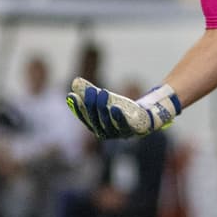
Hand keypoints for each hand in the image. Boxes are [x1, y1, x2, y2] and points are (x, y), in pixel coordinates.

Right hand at [66, 78, 180, 139]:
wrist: (144, 117)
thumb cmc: (121, 108)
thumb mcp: (105, 99)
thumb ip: (90, 91)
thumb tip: (75, 82)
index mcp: (97, 127)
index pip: (84, 118)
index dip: (77, 108)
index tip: (72, 96)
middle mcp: (106, 133)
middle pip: (95, 121)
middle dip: (92, 105)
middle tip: (91, 91)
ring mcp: (119, 134)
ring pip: (108, 123)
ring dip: (103, 109)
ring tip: (102, 93)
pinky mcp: (133, 131)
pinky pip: (124, 126)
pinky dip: (118, 118)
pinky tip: (115, 107)